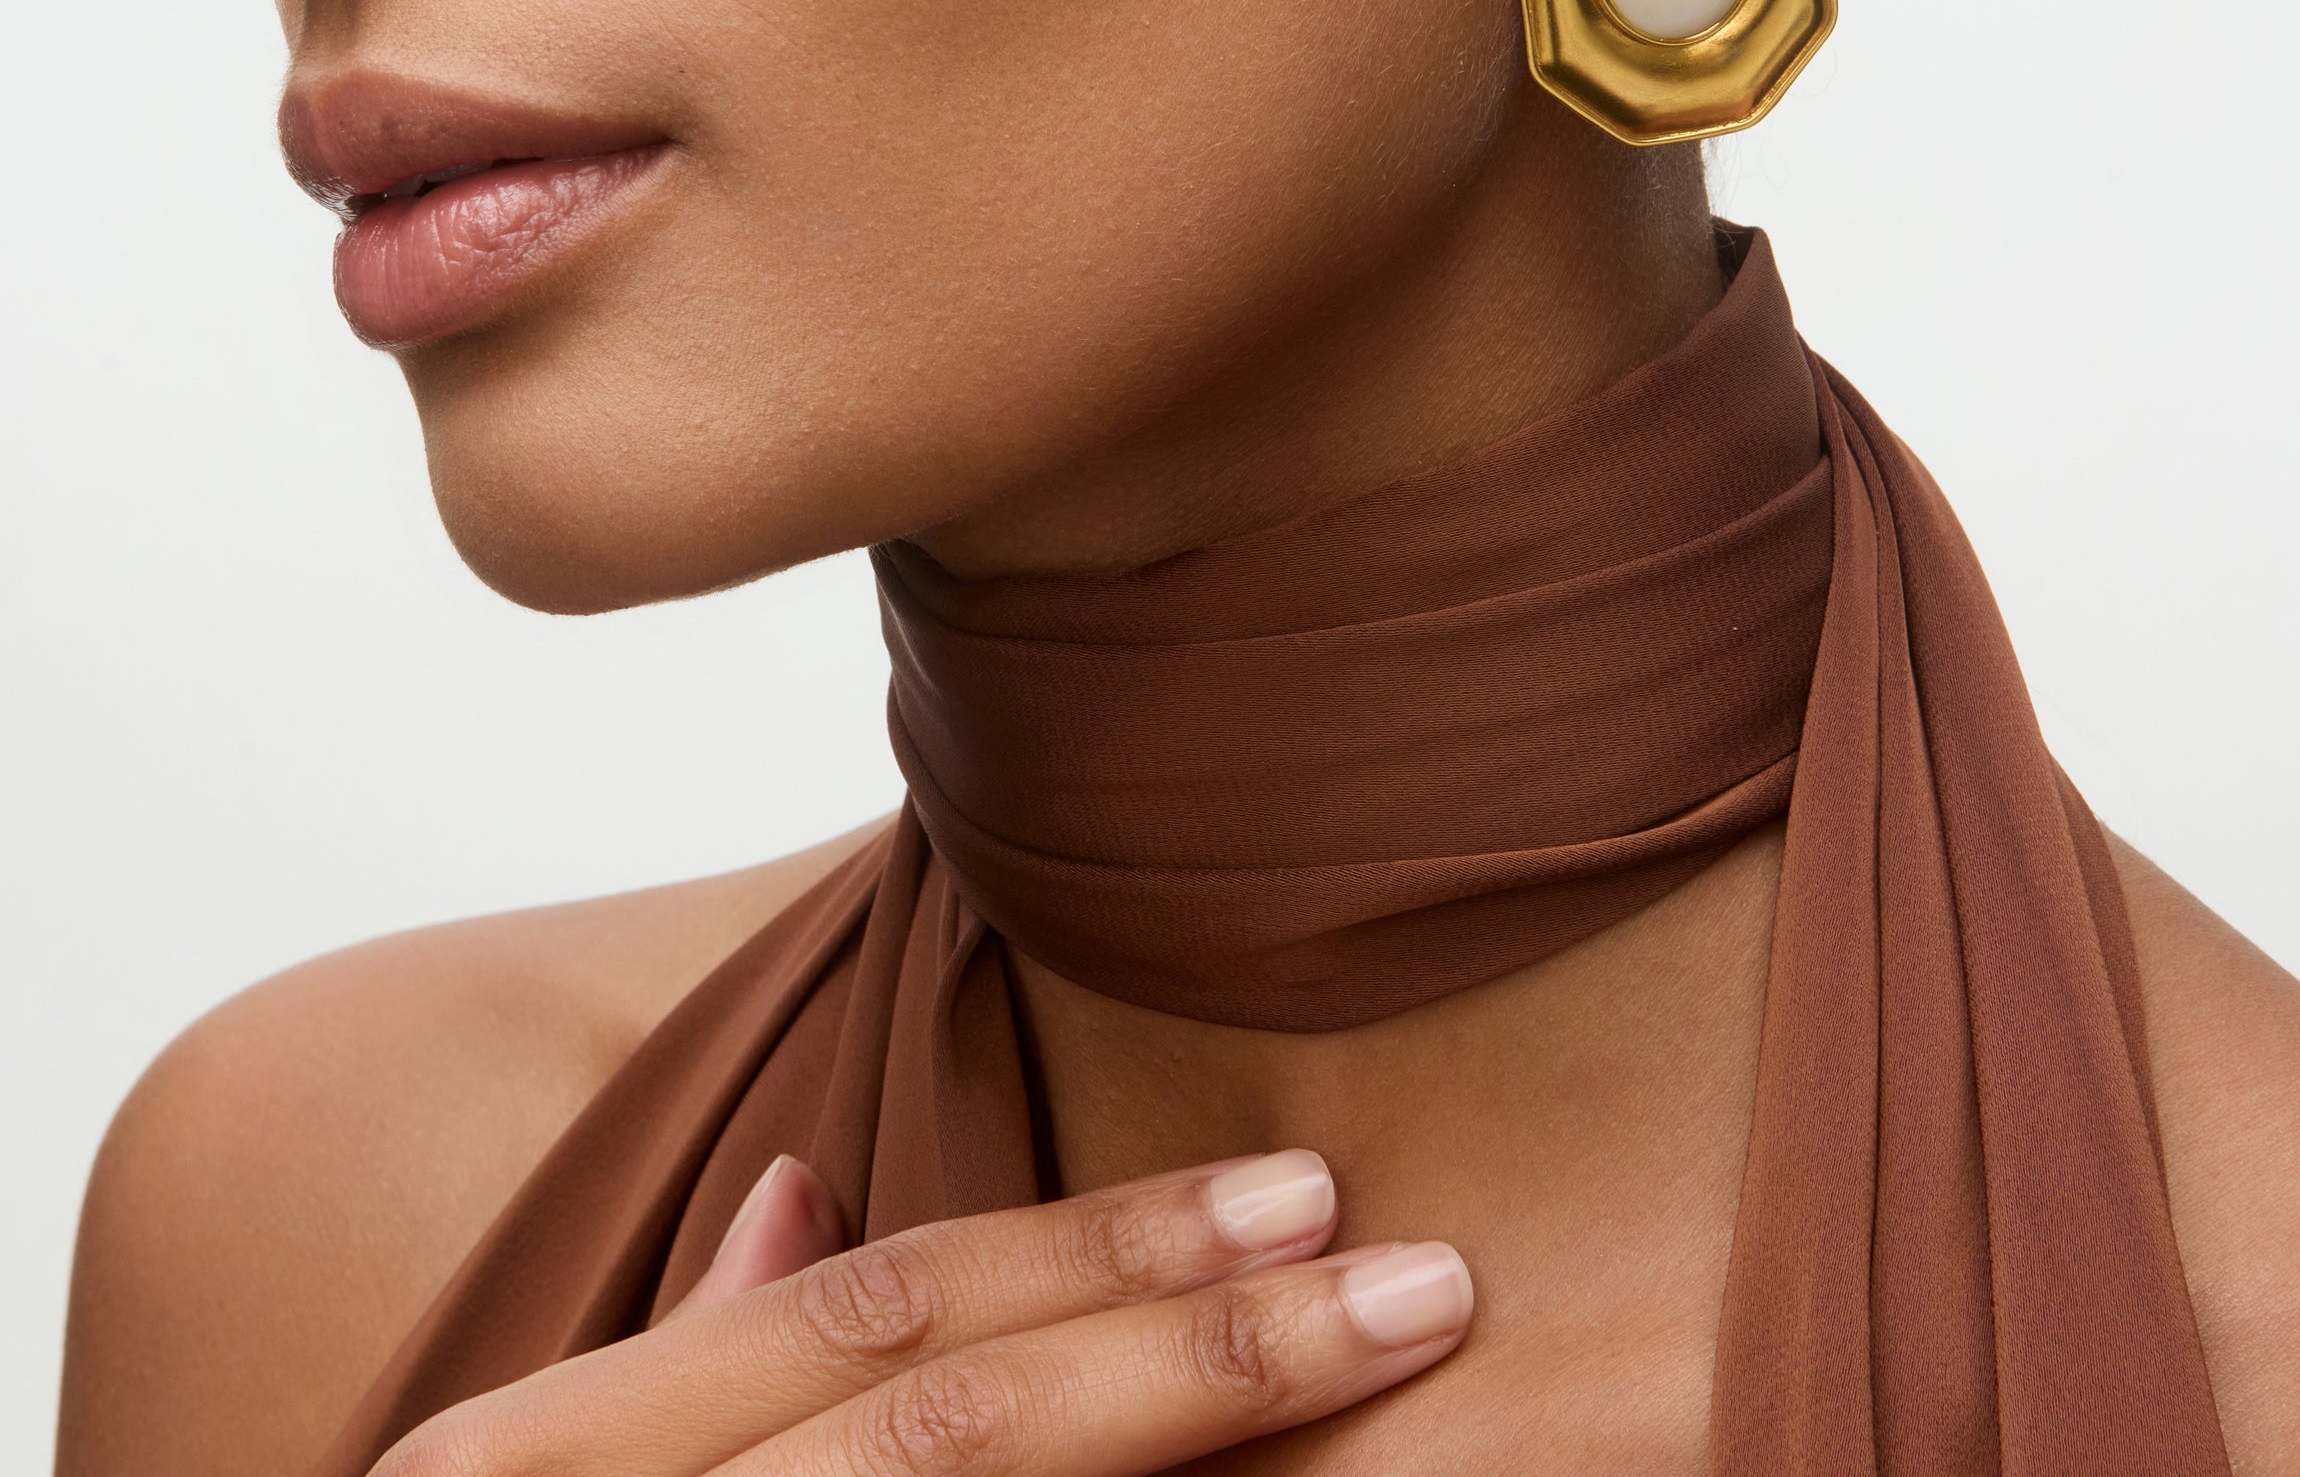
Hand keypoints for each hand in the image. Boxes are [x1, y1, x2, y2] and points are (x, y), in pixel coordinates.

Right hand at [374, 1148, 1471, 1474]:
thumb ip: (677, 1367)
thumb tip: (799, 1183)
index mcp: (545, 1465)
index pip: (887, 1321)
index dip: (1105, 1250)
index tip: (1300, 1198)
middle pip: (968, 1435)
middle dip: (1208, 1353)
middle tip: (1423, 1282)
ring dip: (1210, 1471)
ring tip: (1394, 1400)